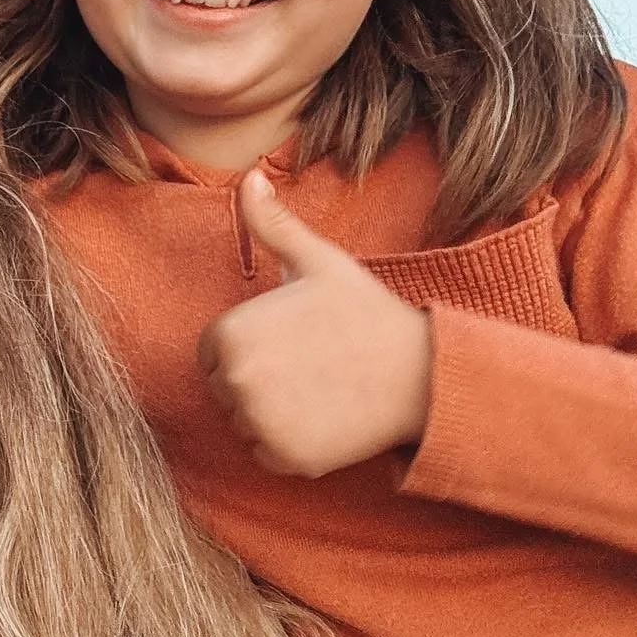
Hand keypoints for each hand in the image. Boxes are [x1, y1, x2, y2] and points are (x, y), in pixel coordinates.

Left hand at [197, 171, 433, 478]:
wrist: (424, 374)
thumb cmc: (366, 313)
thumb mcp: (318, 261)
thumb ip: (272, 224)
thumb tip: (249, 177)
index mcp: (229, 335)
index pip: (213, 350)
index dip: (251, 342)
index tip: (292, 338)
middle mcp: (235, 383)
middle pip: (225, 387)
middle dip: (259, 377)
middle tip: (311, 363)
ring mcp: (259, 425)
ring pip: (245, 421)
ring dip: (273, 411)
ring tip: (321, 386)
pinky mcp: (285, 460)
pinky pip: (267, 453)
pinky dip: (291, 442)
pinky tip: (328, 417)